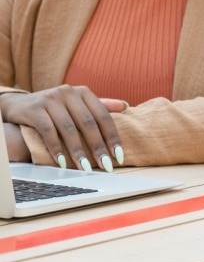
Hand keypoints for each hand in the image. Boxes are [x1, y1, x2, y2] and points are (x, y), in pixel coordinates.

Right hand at [0, 86, 123, 171]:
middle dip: (98, 147)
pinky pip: (48, 131)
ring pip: (69, 129)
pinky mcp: (35, 109)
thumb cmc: (55, 108)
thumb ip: (100, 105)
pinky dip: (56, 148)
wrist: (20, 105)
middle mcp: (69, 93)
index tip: (119, 156)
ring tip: (85, 168)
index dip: (112, 137)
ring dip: (78, 151)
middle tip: (106, 166)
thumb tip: (125, 106)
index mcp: (84, 92)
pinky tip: (62, 162)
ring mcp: (51, 100)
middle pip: (88, 123)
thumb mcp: (77, 103)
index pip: (103, 116)